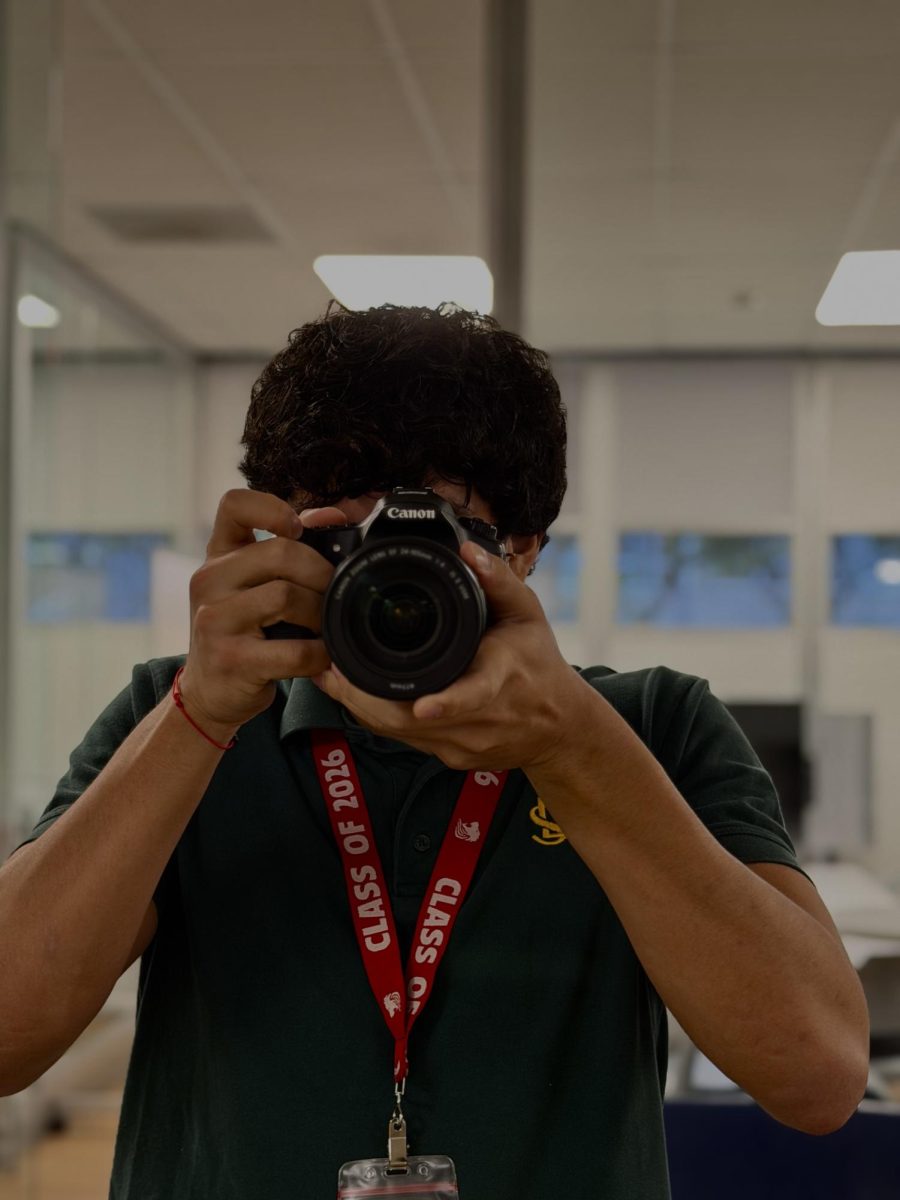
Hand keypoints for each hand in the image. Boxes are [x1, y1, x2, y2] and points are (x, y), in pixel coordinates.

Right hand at [178, 489, 349, 732]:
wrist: (208, 692)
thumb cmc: (242, 632)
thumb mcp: (252, 586)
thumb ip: (287, 549)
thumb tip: (334, 514)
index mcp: (217, 556)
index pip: (234, 505)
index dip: (272, 507)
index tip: (297, 529)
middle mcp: (209, 581)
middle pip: (281, 552)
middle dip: (321, 572)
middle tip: (331, 593)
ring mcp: (215, 620)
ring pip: (287, 596)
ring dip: (320, 614)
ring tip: (324, 627)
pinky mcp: (232, 659)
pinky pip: (295, 650)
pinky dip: (319, 654)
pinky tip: (320, 657)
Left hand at [314, 541, 589, 770]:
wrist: (559, 727)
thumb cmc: (540, 665)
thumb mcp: (528, 614)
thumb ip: (498, 580)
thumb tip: (467, 549)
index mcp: (501, 680)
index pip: (475, 695)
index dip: (448, 703)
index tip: (423, 706)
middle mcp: (481, 720)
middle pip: (416, 721)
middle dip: (367, 699)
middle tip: (330, 670)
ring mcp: (464, 745)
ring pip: (401, 733)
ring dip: (362, 707)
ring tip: (329, 676)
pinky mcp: (450, 758)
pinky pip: (403, 740)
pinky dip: (377, 717)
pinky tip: (353, 694)